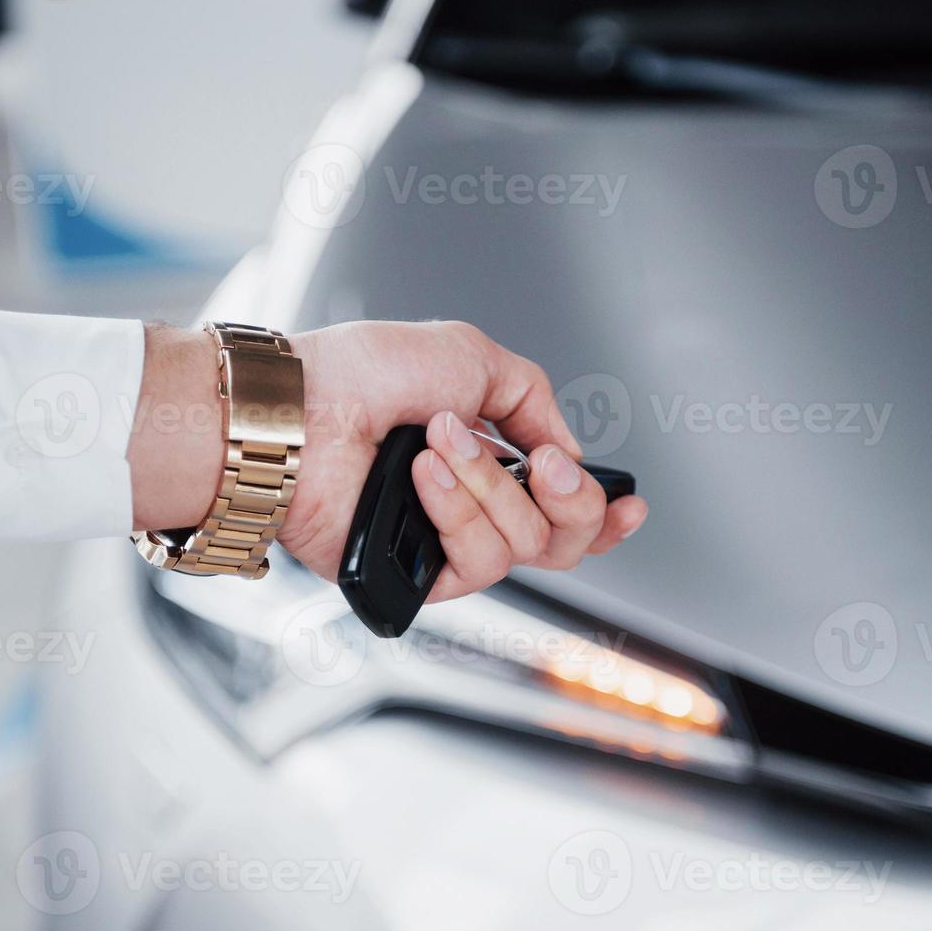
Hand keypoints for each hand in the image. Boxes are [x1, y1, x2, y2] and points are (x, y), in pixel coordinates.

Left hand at [128, 321, 647, 600]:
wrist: (301, 409)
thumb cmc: (361, 374)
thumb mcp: (472, 355)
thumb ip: (534, 397)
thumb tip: (567, 449)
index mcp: (488, 453)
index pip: (563, 504)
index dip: (605, 512)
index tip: (629, 503)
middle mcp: (470, 504)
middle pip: (564, 540)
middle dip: (570, 500)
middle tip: (542, 465)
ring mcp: (442, 542)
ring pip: (524, 548)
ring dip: (490, 487)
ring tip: (439, 444)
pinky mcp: (414, 574)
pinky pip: (475, 564)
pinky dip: (457, 511)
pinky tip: (422, 476)